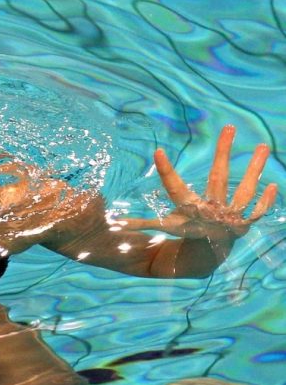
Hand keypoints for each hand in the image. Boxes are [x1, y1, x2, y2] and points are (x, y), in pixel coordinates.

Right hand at [124, 125, 277, 242]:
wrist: (207, 256)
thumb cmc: (185, 232)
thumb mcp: (163, 226)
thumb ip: (142, 222)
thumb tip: (115, 222)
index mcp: (188, 209)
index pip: (174, 187)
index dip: (166, 171)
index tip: (158, 152)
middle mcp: (211, 211)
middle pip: (218, 179)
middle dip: (223, 153)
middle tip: (229, 127)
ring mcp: (230, 217)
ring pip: (244, 192)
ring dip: (255, 170)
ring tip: (262, 146)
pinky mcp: (244, 222)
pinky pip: (257, 211)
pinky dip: (265, 200)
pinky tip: (273, 183)